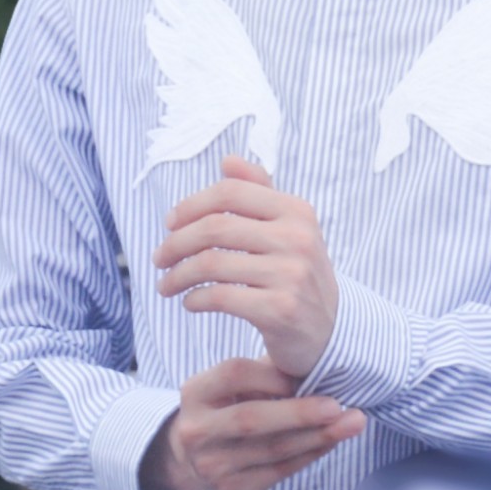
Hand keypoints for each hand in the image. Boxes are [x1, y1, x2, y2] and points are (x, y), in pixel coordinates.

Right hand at [139, 355, 364, 489]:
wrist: (192, 461)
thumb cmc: (225, 408)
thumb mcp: (232, 385)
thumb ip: (267, 371)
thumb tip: (318, 356)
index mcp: (195, 393)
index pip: (233, 374)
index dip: (271, 374)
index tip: (304, 373)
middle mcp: (197, 431)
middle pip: (252, 419)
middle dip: (300, 413)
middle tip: (337, 406)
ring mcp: (213, 466)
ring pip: (273, 450)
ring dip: (318, 435)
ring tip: (352, 423)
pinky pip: (280, 471)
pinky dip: (311, 454)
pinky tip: (332, 440)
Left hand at [152, 155, 339, 376]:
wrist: (331, 328)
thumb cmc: (296, 271)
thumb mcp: (288, 227)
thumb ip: (259, 192)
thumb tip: (228, 160)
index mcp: (296, 210)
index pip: (230, 192)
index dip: (191, 205)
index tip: (169, 223)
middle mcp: (297, 238)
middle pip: (215, 227)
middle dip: (176, 243)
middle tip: (159, 258)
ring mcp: (291, 274)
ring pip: (211, 264)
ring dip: (178, 275)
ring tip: (167, 284)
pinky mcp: (280, 310)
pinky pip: (219, 297)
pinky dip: (195, 300)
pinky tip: (191, 302)